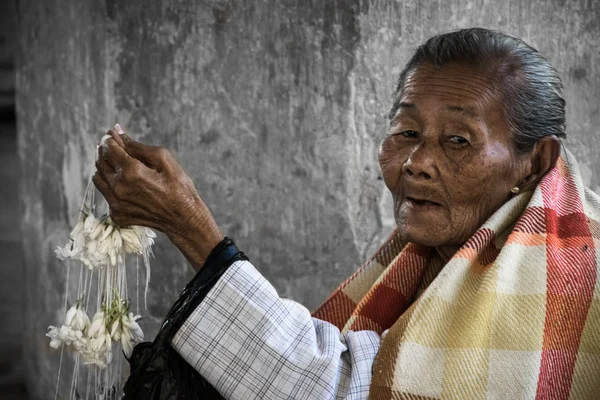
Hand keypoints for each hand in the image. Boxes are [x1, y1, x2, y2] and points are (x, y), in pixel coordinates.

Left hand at [93, 126, 222, 269]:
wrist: (184, 218)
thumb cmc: (178, 187)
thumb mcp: (163, 159)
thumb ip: (137, 145)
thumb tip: (117, 132)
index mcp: (131, 171)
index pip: (109, 148)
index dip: (110, 138)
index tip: (114, 134)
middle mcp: (119, 188)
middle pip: (101, 161)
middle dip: (106, 151)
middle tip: (116, 147)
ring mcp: (116, 203)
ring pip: (98, 178)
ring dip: (105, 167)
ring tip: (120, 164)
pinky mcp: (117, 214)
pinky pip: (105, 194)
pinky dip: (110, 185)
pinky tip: (125, 183)